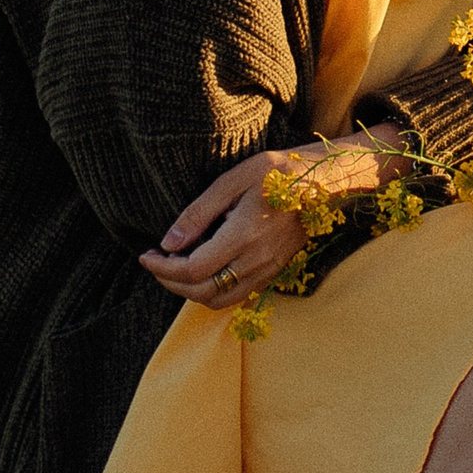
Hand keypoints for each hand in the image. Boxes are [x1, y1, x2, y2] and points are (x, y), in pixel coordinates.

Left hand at [139, 126, 409, 308]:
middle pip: (201, 292)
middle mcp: (256, 260)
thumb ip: (200, 213)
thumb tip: (168, 243)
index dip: (162, 268)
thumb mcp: (234, 179)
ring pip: (219, 301)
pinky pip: (236, 295)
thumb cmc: (280, 172)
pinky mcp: (273, 272)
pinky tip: (202, 271)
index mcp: (243, 235)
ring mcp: (267, 270)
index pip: (193, 269)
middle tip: (154, 262)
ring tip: (174, 269)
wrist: (327, 183)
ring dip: (189, 292)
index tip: (145, 253)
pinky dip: (212, 292)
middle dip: (170, 282)